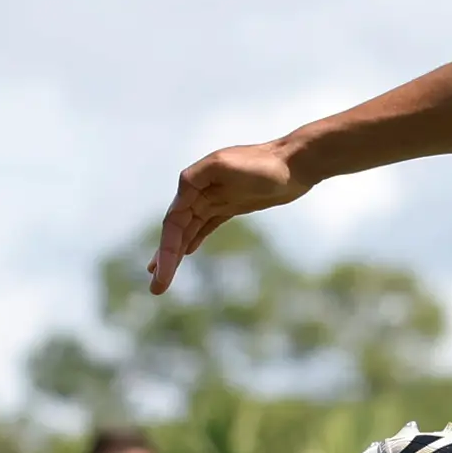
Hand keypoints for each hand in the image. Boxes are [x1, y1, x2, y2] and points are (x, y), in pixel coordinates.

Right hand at [150, 140, 305, 293]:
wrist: (295, 164)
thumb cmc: (264, 164)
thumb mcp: (227, 165)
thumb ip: (202, 175)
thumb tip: (183, 185)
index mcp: (192, 182)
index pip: (173, 224)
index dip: (165, 252)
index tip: (160, 277)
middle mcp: (198, 190)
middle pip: (176, 231)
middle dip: (166, 259)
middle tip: (156, 288)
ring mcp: (214, 198)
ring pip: (188, 230)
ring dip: (174, 252)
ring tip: (162, 276)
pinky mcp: (230, 205)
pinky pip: (204, 226)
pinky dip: (193, 240)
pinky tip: (186, 253)